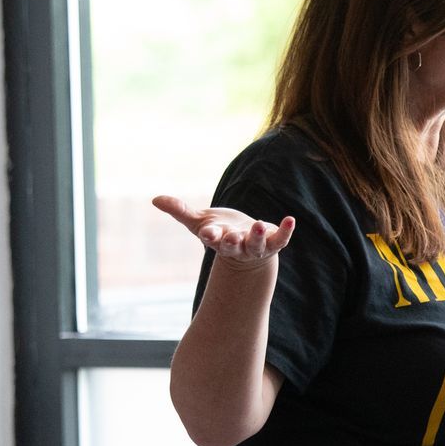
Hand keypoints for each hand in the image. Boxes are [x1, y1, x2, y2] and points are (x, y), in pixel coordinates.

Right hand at [152, 195, 295, 266]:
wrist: (245, 247)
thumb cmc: (220, 232)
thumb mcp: (199, 220)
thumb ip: (179, 210)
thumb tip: (155, 199)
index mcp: (218, 239)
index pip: (212, 238)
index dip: (210, 235)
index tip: (208, 232)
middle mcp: (237, 245)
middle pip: (233, 246)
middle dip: (232, 242)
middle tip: (231, 237)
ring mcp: (255, 246)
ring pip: (256, 245)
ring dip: (256, 237)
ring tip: (256, 225)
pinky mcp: (272, 241)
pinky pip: (280, 239)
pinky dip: (286, 230)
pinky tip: (290, 219)